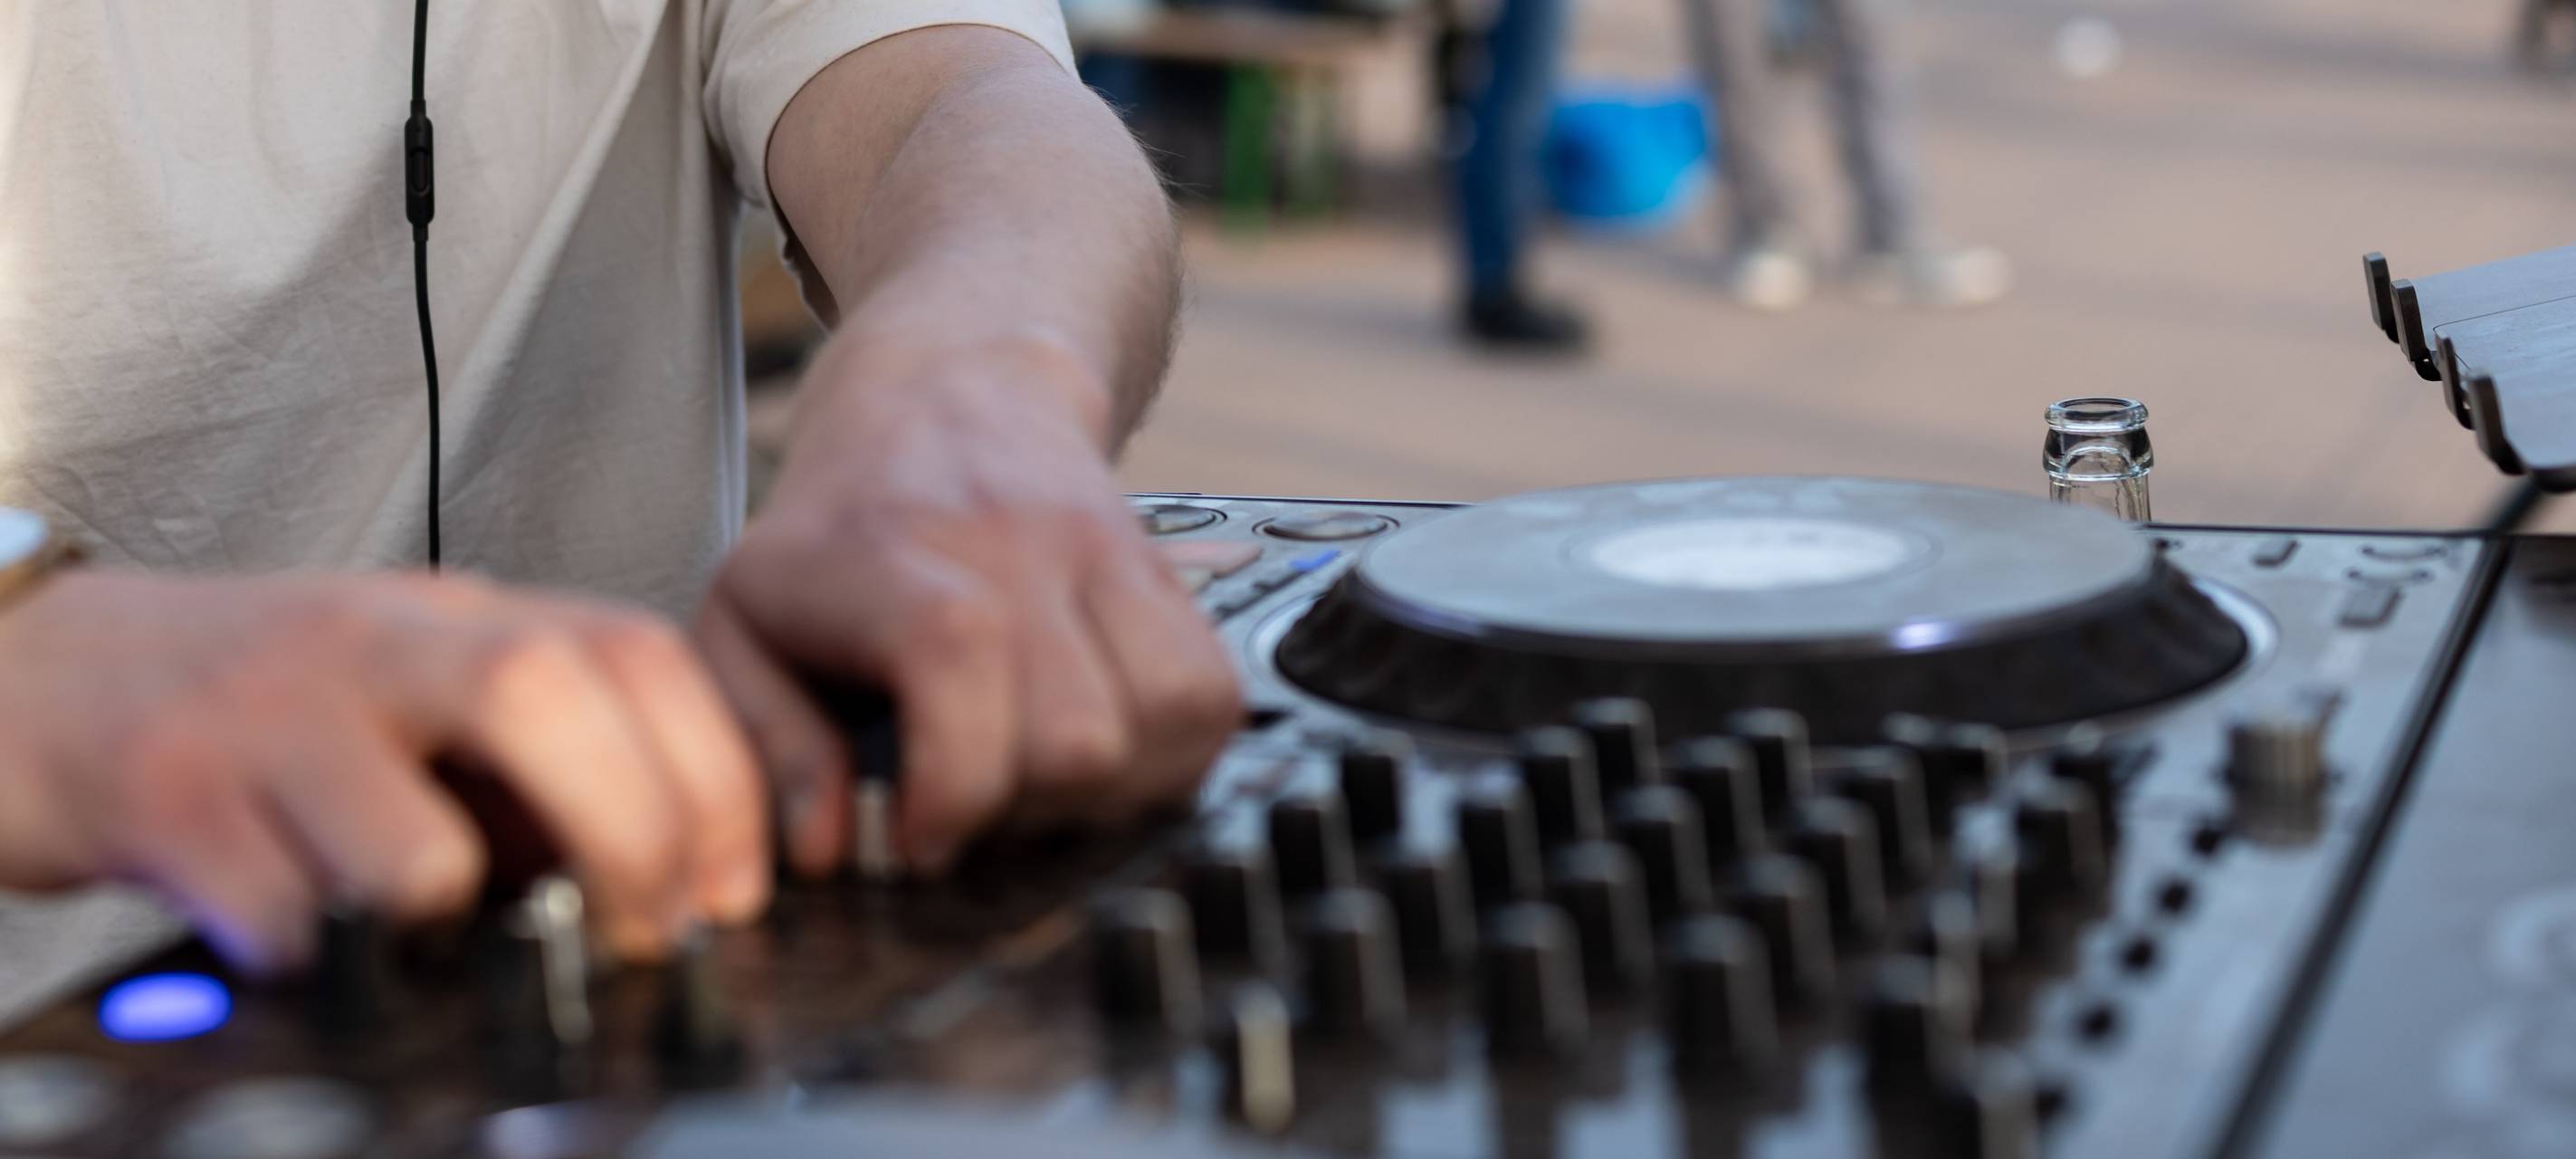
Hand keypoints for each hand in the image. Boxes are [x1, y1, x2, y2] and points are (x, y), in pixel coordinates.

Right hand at [0, 570, 766, 972]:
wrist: (29, 677)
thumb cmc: (257, 709)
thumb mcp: (414, 699)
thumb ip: (535, 761)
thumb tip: (675, 878)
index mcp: (455, 617)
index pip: (635, 650)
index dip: (716, 775)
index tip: (735, 889)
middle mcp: (371, 643)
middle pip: (547, 698)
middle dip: (634, 835)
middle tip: (644, 938)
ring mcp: (265, 718)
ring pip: (416, 846)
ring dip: (455, 927)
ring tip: (429, 940)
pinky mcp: (164, 804)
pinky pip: (283, 924)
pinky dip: (317, 965)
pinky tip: (301, 949)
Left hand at [695, 337, 1239, 876]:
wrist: (950, 400)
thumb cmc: (839, 536)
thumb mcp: (742, 625)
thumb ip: (766, 747)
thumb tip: (824, 849)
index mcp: (896, 561)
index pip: (961, 659)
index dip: (952, 786)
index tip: (921, 839)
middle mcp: (1017, 548)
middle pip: (1079, 732)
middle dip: (1030, 812)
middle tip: (981, 809)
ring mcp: (1106, 556)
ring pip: (1168, 715)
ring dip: (1113, 789)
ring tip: (1046, 787)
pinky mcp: (1169, 575)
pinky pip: (1215, 692)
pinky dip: (1175, 753)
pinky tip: (1107, 759)